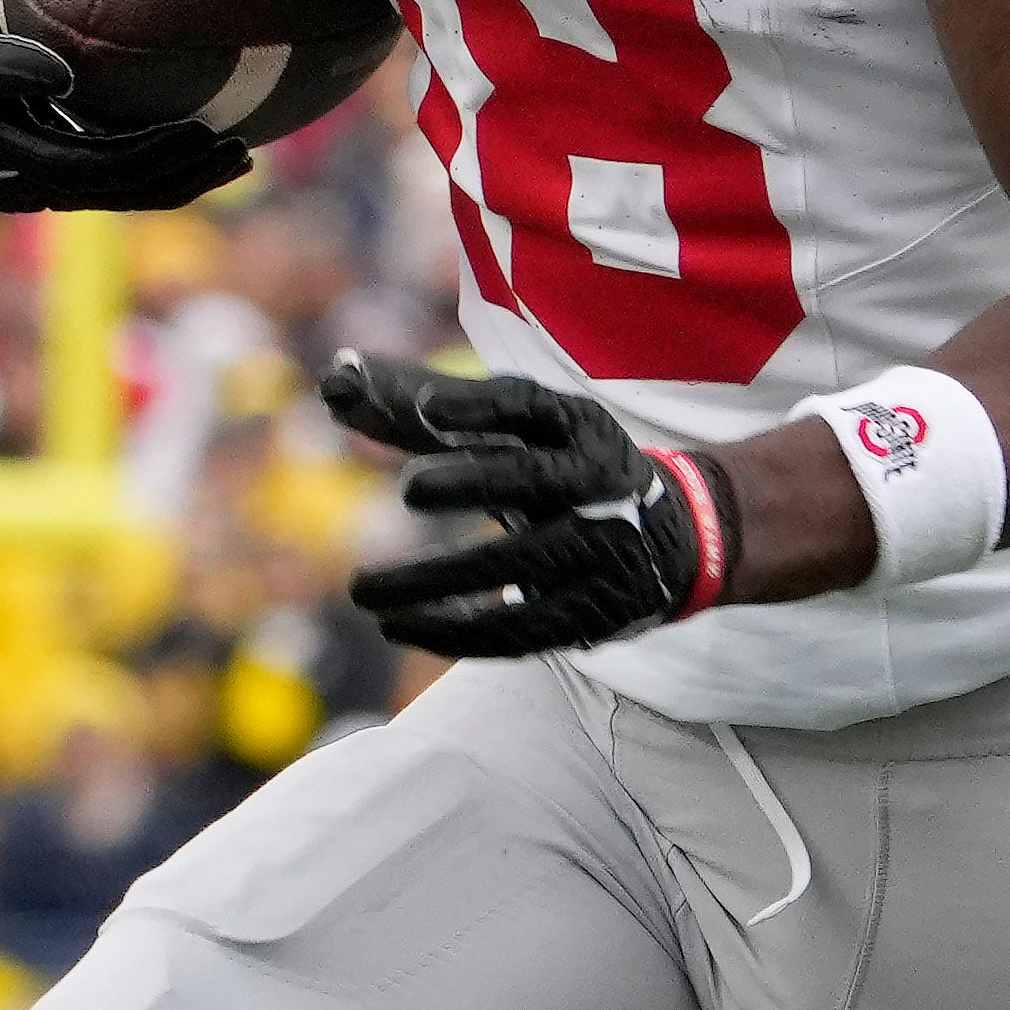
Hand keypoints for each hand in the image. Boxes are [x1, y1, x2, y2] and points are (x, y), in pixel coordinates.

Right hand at [0, 0, 255, 213]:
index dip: (11, 75)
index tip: (63, 71)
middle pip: (54, 162)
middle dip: (132, 156)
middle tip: (203, 132)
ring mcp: (1, 169)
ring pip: (88, 192)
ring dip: (163, 180)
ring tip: (235, 152)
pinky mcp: (36, 186)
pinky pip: (103, 195)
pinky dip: (163, 185)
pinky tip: (228, 160)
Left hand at [326, 351, 726, 655]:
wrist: (676, 540)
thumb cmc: (558, 467)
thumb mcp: (512, 428)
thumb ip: (421, 406)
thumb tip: (334, 378)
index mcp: (574, 426)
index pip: (528, 405)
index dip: (480, 404)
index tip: (426, 407)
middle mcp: (594, 482)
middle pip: (533, 480)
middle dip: (474, 482)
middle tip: (409, 489)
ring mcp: (599, 550)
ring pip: (518, 564)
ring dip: (437, 580)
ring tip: (361, 589)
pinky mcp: (591, 611)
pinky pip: (520, 628)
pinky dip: (456, 631)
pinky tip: (398, 626)